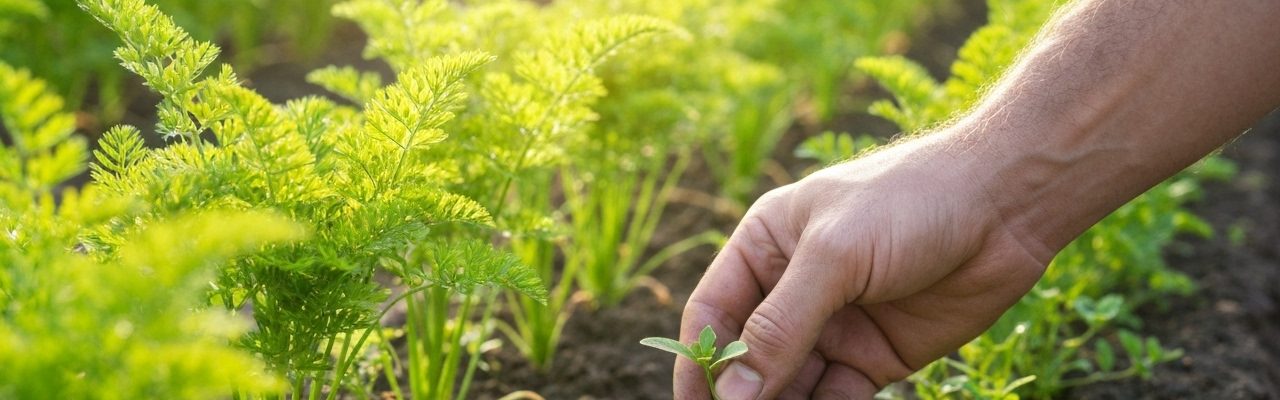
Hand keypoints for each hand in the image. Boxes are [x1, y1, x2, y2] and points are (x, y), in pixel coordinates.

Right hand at [675, 131, 1050, 398]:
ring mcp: (833, 326)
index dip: (699, 362)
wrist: (1006, 207)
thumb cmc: (911, 203)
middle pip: (747, 358)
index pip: (714, 314)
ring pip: (789, 385)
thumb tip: (732, 392)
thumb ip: (780, 325)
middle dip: (739, 397)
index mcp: (765, 247)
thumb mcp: (835, 255)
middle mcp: (791, 289)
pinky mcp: (874, 358)